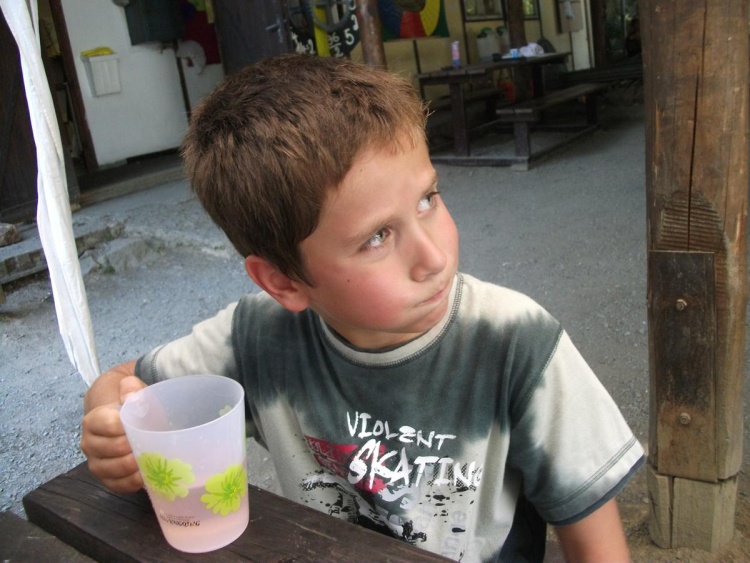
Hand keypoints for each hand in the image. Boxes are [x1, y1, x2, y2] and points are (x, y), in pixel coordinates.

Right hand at [81, 372, 145, 492]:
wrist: (121, 423)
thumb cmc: (130, 408)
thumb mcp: (133, 393)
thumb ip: (131, 389)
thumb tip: (130, 394)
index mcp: (93, 421)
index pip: (107, 424)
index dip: (125, 426)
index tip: (141, 425)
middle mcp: (89, 444)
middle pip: (111, 448)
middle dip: (132, 446)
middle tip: (151, 443)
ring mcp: (96, 463)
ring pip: (112, 469)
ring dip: (133, 466)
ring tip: (150, 459)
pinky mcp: (106, 479)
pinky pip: (117, 485)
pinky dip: (132, 482)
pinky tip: (146, 475)